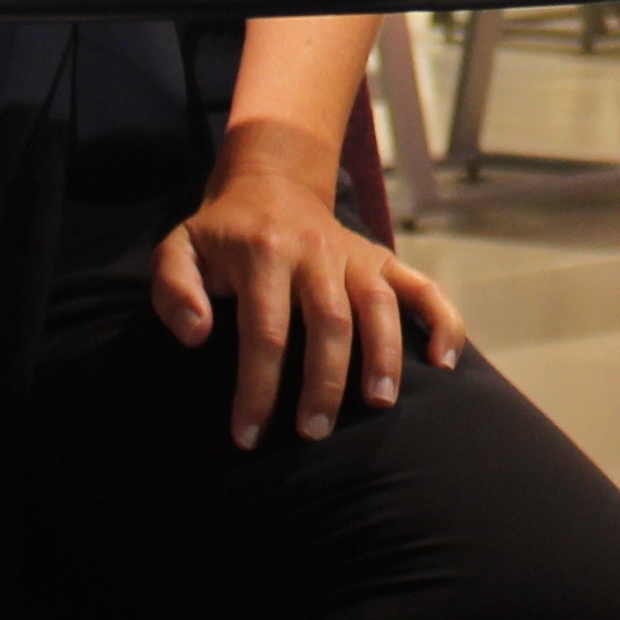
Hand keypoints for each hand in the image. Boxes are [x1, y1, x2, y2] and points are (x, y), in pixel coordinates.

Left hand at [150, 136, 467, 445]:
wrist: (272, 182)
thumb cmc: (222, 234)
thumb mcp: (178, 249)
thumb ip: (174, 290)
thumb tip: (197, 336)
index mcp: (264, 253)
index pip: (265, 331)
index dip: (257, 388)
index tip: (247, 436)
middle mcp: (316, 252)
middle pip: (329, 323)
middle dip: (323, 384)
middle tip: (313, 435)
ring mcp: (355, 255)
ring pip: (378, 306)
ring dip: (383, 357)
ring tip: (377, 405)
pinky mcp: (382, 259)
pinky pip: (423, 288)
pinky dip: (442, 322)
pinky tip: (445, 364)